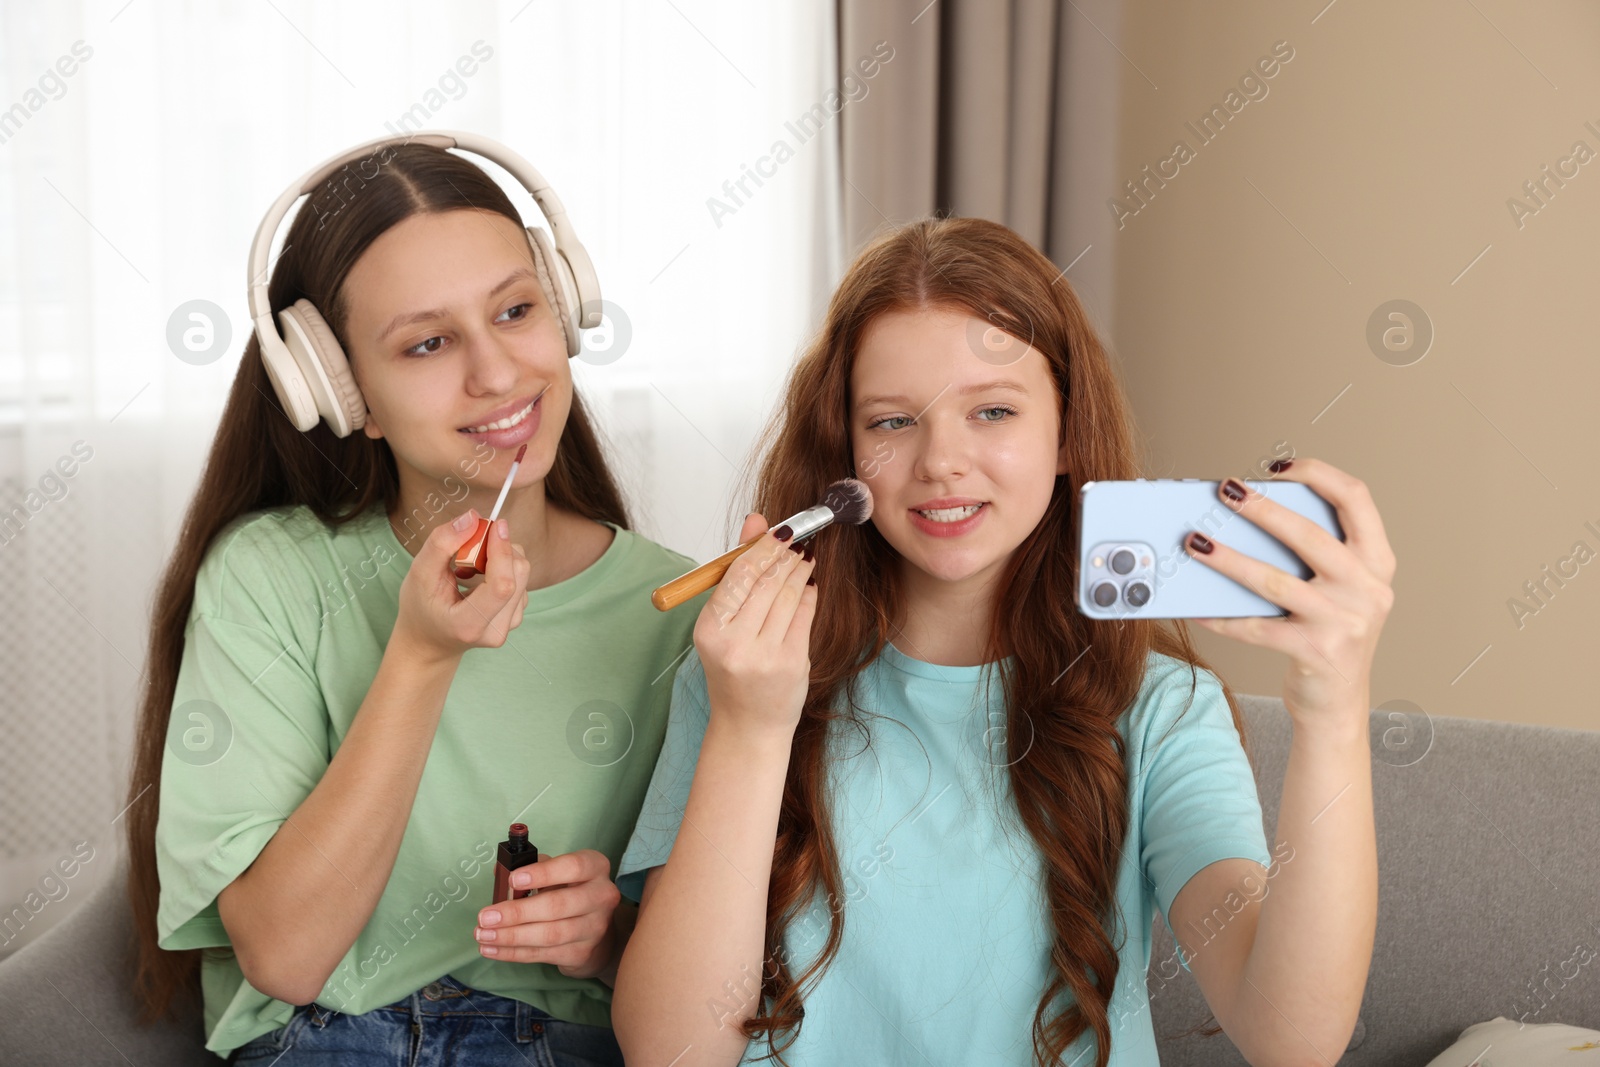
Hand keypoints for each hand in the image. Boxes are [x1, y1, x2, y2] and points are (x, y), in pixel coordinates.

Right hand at [392, 509, 529, 662]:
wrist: (430, 640)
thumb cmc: (421, 608)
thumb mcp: (419, 573)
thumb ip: (442, 544)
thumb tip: (472, 517)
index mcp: (469, 624)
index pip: (501, 586)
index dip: (502, 551)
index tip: (495, 525)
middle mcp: (496, 630)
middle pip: (518, 575)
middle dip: (499, 548)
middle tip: (470, 544)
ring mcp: (509, 626)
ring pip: (522, 574)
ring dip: (499, 558)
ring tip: (468, 568)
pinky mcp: (516, 616)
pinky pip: (521, 580)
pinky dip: (503, 567)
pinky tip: (479, 577)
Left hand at [474, 850, 621, 977]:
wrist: (597, 932)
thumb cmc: (569, 892)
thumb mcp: (557, 874)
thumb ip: (531, 868)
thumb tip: (499, 870)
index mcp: (595, 868)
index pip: (573, 867)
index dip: (543, 874)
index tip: (513, 880)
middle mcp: (601, 896)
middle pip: (557, 906)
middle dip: (517, 913)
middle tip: (486, 916)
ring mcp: (594, 928)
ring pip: (549, 934)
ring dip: (511, 936)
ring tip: (483, 935)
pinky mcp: (582, 953)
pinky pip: (543, 954)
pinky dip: (514, 953)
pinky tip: (492, 949)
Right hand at [693, 512, 818, 742]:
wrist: (747, 725)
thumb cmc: (732, 669)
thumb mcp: (723, 624)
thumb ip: (737, 572)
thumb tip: (757, 520)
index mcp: (710, 630)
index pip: (739, 575)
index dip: (762, 547)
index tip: (778, 532)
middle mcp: (735, 643)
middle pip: (767, 582)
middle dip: (785, 555)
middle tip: (797, 541)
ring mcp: (765, 655)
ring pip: (789, 596)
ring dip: (800, 571)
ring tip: (804, 559)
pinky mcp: (792, 663)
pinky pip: (804, 616)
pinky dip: (808, 595)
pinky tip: (809, 585)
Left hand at [1184, 459, 1395, 729]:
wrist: (1337, 702)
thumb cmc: (1332, 633)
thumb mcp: (1341, 589)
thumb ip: (1317, 554)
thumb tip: (1252, 513)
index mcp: (1377, 563)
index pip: (1357, 500)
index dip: (1319, 475)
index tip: (1280, 467)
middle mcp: (1367, 589)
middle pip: (1309, 536)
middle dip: (1262, 508)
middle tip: (1226, 491)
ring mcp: (1344, 622)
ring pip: (1273, 580)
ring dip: (1228, 559)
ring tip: (1196, 542)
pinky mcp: (1314, 652)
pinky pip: (1255, 627)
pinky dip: (1221, 615)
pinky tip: (1196, 605)